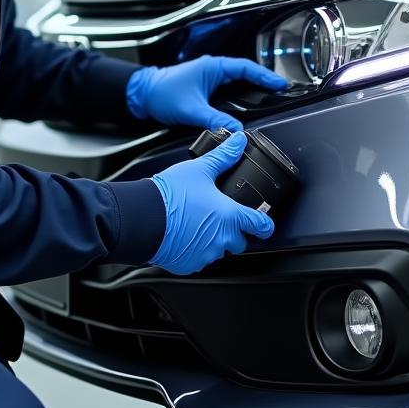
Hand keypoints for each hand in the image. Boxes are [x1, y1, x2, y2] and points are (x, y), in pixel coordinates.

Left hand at [126, 55, 286, 131]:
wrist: (143, 95)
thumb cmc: (162, 94)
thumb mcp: (191, 110)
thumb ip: (214, 120)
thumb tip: (234, 130)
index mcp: (212, 67)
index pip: (245, 68)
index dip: (264, 76)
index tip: (279, 84)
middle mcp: (213, 70)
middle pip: (245, 74)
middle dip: (263, 81)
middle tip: (281, 90)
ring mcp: (210, 78)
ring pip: (237, 81)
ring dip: (252, 87)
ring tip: (270, 95)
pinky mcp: (206, 88)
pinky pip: (229, 89)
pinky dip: (240, 94)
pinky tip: (247, 103)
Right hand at [148, 131, 274, 274]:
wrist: (142, 217)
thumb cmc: (170, 195)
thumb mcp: (200, 169)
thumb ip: (223, 157)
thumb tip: (238, 142)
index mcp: (229, 216)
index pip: (261, 226)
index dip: (265, 224)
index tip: (265, 224)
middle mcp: (221, 239)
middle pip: (240, 242)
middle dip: (234, 232)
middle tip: (219, 218)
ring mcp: (205, 255)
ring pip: (218, 251)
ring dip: (213, 241)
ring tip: (197, 224)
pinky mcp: (188, 264)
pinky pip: (199, 260)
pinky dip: (195, 250)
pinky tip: (184, 235)